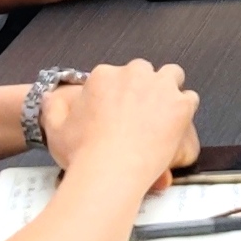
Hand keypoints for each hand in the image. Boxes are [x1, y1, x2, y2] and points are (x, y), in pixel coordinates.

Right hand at [43, 61, 200, 194]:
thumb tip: (50, 97)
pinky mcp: (180, 104)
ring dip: (169, 90)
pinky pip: (190, 97)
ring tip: (165, 112)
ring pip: (171, 76)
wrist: (109, 169)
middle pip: (144, 71)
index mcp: (104, 76)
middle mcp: (133, 74)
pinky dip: (185, 109)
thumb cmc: (82, 152)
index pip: (117, 74)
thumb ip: (53, 108)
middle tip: (143, 111)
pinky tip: (178, 125)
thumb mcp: (56, 128)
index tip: (121, 109)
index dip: (120, 92)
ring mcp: (159, 87)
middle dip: (145, 86)